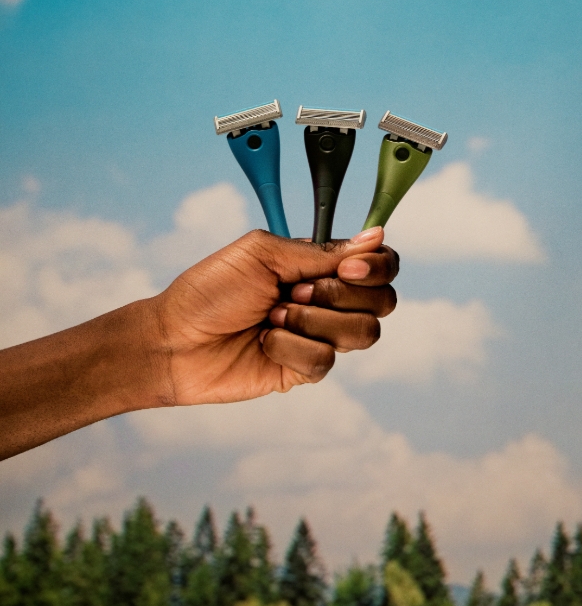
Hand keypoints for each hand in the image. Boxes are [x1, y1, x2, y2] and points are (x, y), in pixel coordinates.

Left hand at [154, 226, 397, 404]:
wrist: (175, 341)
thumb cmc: (210, 291)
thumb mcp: (263, 254)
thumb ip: (321, 251)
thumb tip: (376, 236)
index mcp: (320, 266)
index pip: (379, 264)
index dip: (376, 267)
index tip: (347, 268)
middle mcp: (327, 300)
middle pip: (382, 301)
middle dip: (339, 295)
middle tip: (294, 291)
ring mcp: (318, 335)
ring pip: (362, 333)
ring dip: (313, 321)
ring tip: (273, 317)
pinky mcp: (306, 369)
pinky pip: (326, 360)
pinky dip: (291, 347)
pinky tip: (265, 343)